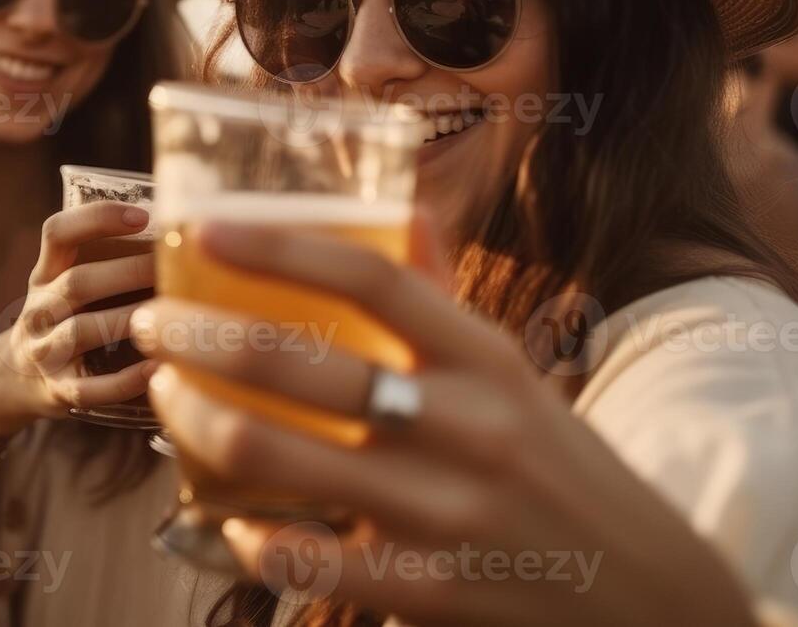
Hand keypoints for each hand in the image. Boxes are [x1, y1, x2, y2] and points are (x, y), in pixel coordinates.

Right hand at [4, 200, 158, 418]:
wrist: (18, 379)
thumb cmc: (68, 320)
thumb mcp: (68, 284)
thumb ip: (108, 261)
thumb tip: (186, 238)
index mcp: (46, 274)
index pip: (57, 233)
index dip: (96, 219)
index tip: (143, 216)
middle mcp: (40, 308)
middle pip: (77, 283)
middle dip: (128, 273)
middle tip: (172, 270)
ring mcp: (44, 350)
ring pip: (82, 331)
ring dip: (128, 320)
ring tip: (169, 316)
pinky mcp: (58, 389)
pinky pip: (89, 388)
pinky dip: (124, 381)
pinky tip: (158, 370)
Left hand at [131, 219, 757, 626]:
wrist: (642, 590)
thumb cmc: (549, 459)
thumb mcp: (509, 370)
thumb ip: (442, 296)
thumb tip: (395, 208)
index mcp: (485, 358)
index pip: (373, 277)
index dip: (279, 246)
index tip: (205, 231)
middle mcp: (468, 428)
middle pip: (303, 366)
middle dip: (201, 338)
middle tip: (155, 325)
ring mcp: (448, 514)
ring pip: (284, 459)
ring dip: (200, 423)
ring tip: (165, 399)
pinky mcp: (431, 590)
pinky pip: (310, 561)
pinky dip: (253, 536)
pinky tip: (230, 515)